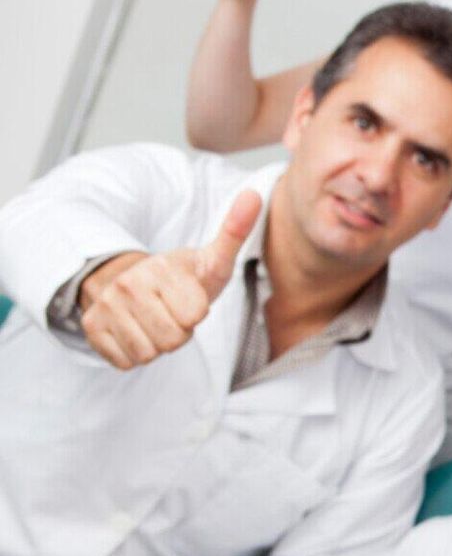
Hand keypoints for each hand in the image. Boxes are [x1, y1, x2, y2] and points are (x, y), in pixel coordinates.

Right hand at [79, 189, 261, 368]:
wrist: (132, 281)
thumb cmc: (182, 277)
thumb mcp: (211, 258)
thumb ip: (234, 232)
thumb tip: (255, 194)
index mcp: (159, 269)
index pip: (194, 317)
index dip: (197, 314)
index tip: (190, 300)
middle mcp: (127, 285)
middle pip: (172, 339)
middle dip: (179, 333)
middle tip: (172, 313)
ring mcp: (105, 307)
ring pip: (148, 353)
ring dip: (158, 344)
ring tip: (156, 321)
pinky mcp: (92, 328)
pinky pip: (125, 361)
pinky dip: (135, 353)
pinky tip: (137, 331)